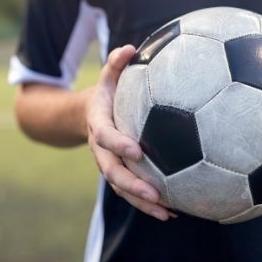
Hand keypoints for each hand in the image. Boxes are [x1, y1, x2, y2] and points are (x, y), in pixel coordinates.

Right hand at [85, 45, 173, 220]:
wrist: (89, 115)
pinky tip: (172, 213)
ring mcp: (110, 164)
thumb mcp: (108, 75)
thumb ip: (116, 62)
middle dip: (132, 185)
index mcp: (100, 124)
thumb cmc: (108, 92)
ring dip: (142, 203)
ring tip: (166, 212)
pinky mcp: (121, 174)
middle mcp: (102, 150)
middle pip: (113, 172)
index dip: (119, 145)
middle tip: (154, 193)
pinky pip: (132, 192)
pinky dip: (148, 204)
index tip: (138, 151)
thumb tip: (130, 48)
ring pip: (122, 188)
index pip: (107, 137)